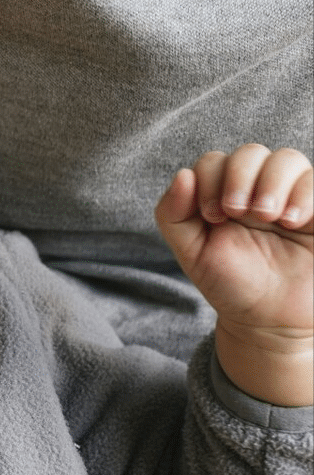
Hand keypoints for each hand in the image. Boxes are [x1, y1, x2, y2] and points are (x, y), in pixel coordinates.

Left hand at [155, 144, 312, 405]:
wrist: (271, 322)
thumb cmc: (230, 284)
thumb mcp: (192, 252)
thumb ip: (173, 214)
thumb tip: (182, 174)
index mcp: (222, 195)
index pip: (214, 161)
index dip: (210, 180)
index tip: (213, 216)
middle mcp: (257, 190)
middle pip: (250, 152)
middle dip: (240, 176)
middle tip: (238, 212)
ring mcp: (290, 198)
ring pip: (287, 158)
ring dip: (273, 181)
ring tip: (270, 217)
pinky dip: (304, 193)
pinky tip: (293, 221)